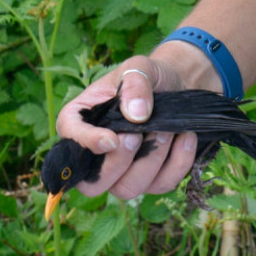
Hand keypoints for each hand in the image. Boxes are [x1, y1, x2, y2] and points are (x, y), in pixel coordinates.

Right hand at [54, 56, 199, 199]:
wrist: (179, 86)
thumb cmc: (149, 77)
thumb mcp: (140, 67)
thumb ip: (135, 84)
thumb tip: (136, 114)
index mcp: (81, 122)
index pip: (70, 140)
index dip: (86, 144)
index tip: (111, 139)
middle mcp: (96, 155)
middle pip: (93, 184)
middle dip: (119, 162)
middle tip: (138, 134)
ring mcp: (123, 173)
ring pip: (128, 189)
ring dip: (151, 161)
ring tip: (166, 130)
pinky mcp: (151, 180)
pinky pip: (162, 185)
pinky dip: (178, 162)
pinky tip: (185, 137)